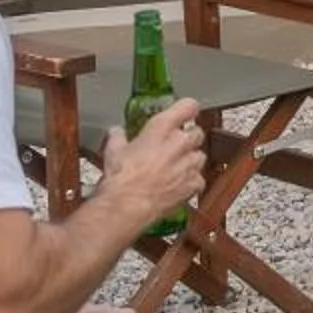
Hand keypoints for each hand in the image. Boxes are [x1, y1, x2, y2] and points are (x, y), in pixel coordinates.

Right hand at [100, 97, 204, 224]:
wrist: (126, 206)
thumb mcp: (113, 151)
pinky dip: (191, 182)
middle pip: (197, 133)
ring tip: (175, 169)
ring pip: (200, 156)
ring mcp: (189, 163)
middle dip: (188, 139)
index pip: (187, 106)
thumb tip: (117, 132)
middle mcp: (179, 142)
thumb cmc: (120, 178)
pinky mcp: (194, 184)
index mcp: (161, 128)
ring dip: (190, 160)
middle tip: (174, 147)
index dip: (188, 109)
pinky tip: (178, 186)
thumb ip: (118, 137)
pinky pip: (199, 179)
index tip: (187, 112)